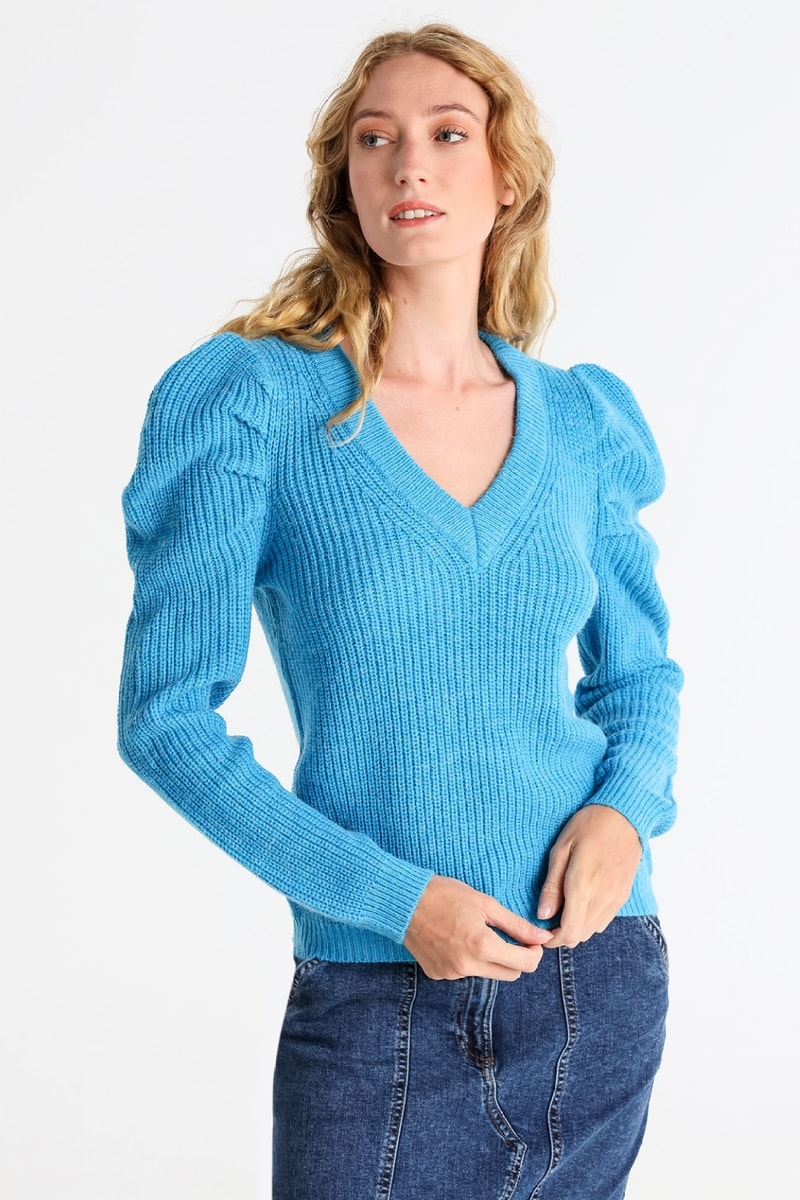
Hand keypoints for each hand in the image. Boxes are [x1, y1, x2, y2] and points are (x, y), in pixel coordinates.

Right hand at [403, 875, 551, 980]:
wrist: (403, 901)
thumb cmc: (444, 895)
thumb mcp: (485, 903)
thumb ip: (516, 925)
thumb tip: (543, 937)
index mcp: (482, 946)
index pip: (524, 965)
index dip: (534, 954)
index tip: (531, 941)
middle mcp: (467, 966)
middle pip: (509, 974)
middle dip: (516, 958)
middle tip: (509, 936)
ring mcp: (451, 973)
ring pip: (486, 973)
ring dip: (491, 958)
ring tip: (475, 932)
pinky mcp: (438, 974)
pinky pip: (464, 972)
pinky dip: (468, 960)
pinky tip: (456, 939)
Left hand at [537, 805, 641, 948]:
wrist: (625, 815)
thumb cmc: (588, 826)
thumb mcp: (561, 850)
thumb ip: (552, 886)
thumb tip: (543, 914)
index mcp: (583, 888)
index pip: (569, 933)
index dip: (553, 939)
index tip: (541, 931)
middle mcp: (602, 899)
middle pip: (580, 936)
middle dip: (562, 934)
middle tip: (549, 920)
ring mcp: (616, 899)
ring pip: (593, 930)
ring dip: (577, 928)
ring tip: (563, 911)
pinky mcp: (623, 895)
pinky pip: (605, 919)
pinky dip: (590, 920)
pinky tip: (582, 903)